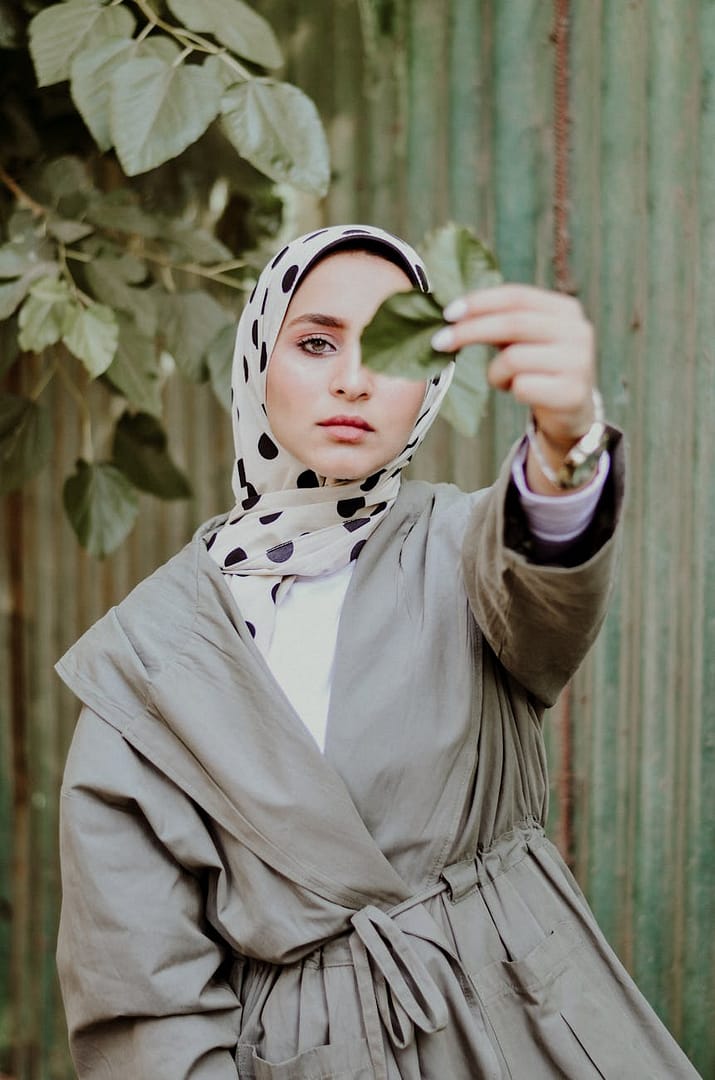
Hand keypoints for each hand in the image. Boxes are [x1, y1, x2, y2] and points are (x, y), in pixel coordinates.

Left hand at [432, 284, 597, 492]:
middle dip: (470, 331)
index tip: (448, 313)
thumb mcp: (522, 338)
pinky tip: (519, 393)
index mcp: (565, 309)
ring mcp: (579, 363)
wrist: (570, 410)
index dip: (480, 302)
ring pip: (513, 359)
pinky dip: (510, 390)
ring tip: (502, 380)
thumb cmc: (538, 368)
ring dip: (495, 373)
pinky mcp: (572, 393)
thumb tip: (452, 313)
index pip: (516, 296)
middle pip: (513, 323)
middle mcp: (578, 331)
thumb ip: (498, 320)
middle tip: (439, 342)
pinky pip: (522, 387)